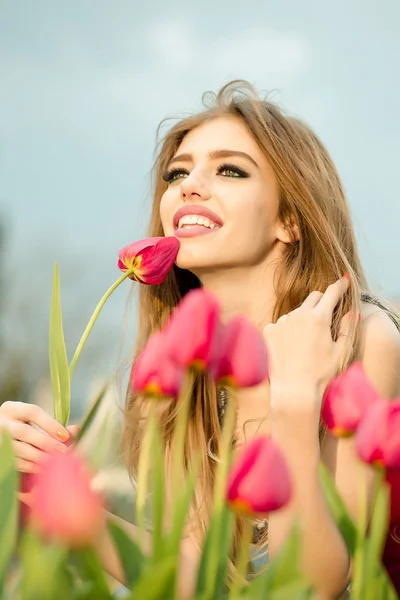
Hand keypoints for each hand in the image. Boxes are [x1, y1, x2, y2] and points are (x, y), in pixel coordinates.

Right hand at [0, 401, 78, 503]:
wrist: (0, 436)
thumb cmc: (21, 427)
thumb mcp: (33, 421)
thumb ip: (53, 425)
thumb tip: (76, 430)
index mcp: (12, 409)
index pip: (32, 412)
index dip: (50, 424)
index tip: (65, 436)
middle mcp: (2, 422)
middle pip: (24, 432)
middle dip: (45, 443)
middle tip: (62, 452)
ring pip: (18, 449)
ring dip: (39, 457)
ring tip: (55, 463)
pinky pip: (14, 463)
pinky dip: (30, 466)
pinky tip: (43, 469)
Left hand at [263, 276, 353, 413]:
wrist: (293, 391)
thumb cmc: (321, 374)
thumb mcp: (341, 351)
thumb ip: (347, 328)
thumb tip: (351, 311)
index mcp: (319, 318)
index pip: (331, 293)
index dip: (340, 285)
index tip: (344, 280)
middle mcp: (298, 315)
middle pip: (313, 297)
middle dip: (322, 301)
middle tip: (327, 313)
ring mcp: (281, 322)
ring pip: (296, 312)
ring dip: (303, 319)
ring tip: (306, 342)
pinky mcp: (268, 330)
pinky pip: (281, 324)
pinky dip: (287, 330)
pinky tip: (290, 347)